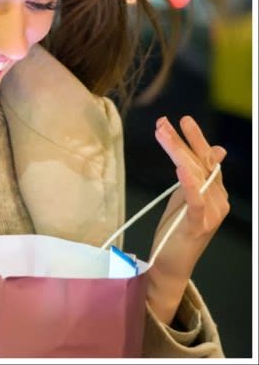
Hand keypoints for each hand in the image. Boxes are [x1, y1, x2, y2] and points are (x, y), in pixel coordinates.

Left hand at [147, 115, 228, 324]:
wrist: (170, 263)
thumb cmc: (175, 228)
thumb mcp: (185, 196)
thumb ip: (197, 175)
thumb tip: (216, 150)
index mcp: (215, 191)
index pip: (208, 159)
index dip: (195, 139)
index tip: (182, 119)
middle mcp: (219, 200)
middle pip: (200, 164)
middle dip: (182, 141)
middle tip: (164, 122)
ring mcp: (211, 213)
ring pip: (196, 176)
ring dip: (178, 153)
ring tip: (163, 135)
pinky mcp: (199, 225)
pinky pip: (195, 201)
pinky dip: (190, 185)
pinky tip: (181, 170)